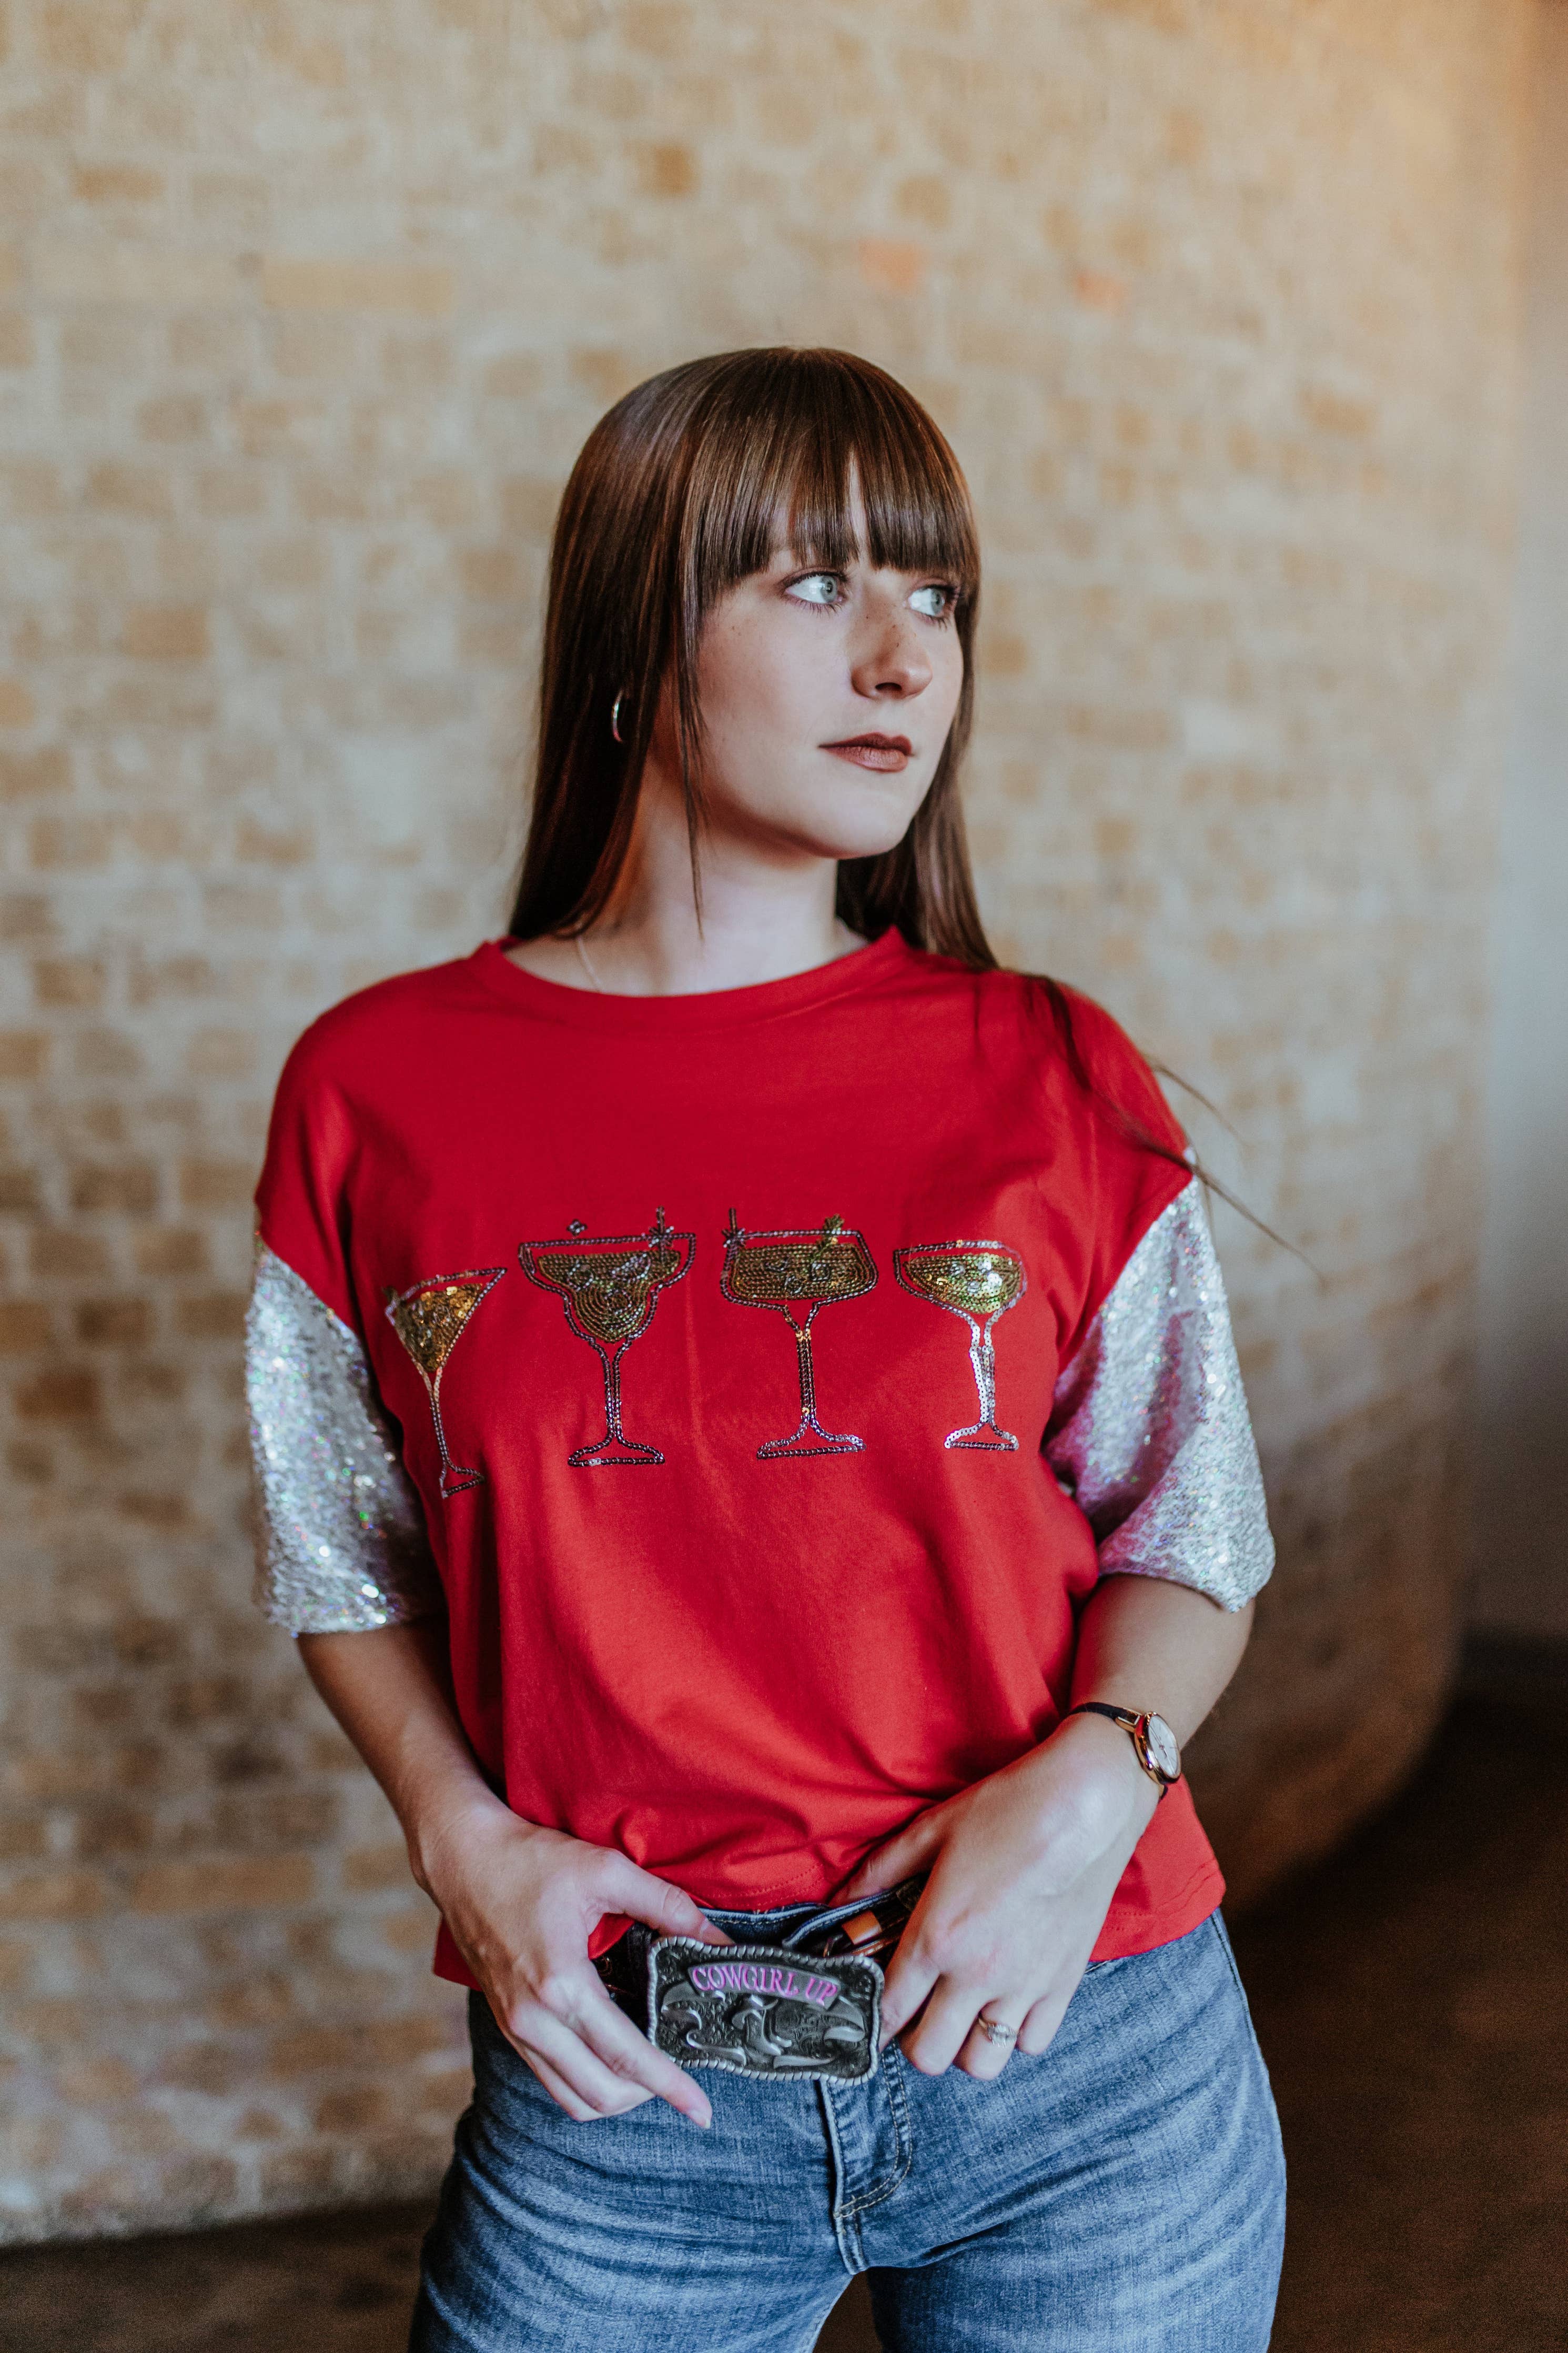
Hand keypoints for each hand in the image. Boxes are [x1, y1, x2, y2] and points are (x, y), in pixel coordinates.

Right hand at [413, 1798, 730, 2126]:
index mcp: (561, 1985)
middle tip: (682, 2078)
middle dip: (648, 2097)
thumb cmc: (531, 1860)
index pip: (626, 2057)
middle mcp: (534, 2019)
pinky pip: (551, 2078)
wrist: (463, 1860)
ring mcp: (516, 2028)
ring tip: (651, 2071)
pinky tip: (611, 2052)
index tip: (702, 2111)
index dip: (670, 2087)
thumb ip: (667, 1906)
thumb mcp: (607, 1871)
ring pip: (572, 2098)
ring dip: (615, 2096)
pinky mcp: (508, 2026)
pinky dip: (586, 2081)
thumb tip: (718, 1941)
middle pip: (600, 2094)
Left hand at [836, 1715, 1160, 2079]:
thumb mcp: (932, 1830)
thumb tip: (841, 1898)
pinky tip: (1007, 2002)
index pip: (890, 2010)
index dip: (873, 2020)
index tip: (871, 2016)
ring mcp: (1023, 1986)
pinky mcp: (1063, 1985)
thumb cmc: (1005, 1811)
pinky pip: (1031, 2042)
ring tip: (961, 2015)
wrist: (1084, 1808)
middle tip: (915, 2016)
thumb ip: (881, 1869)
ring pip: (982, 2063)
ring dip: (964, 2047)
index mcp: (937, 1937)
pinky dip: (1015, 2033)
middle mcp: (976, 1973)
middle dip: (913, 2043)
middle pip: (929, 2055)